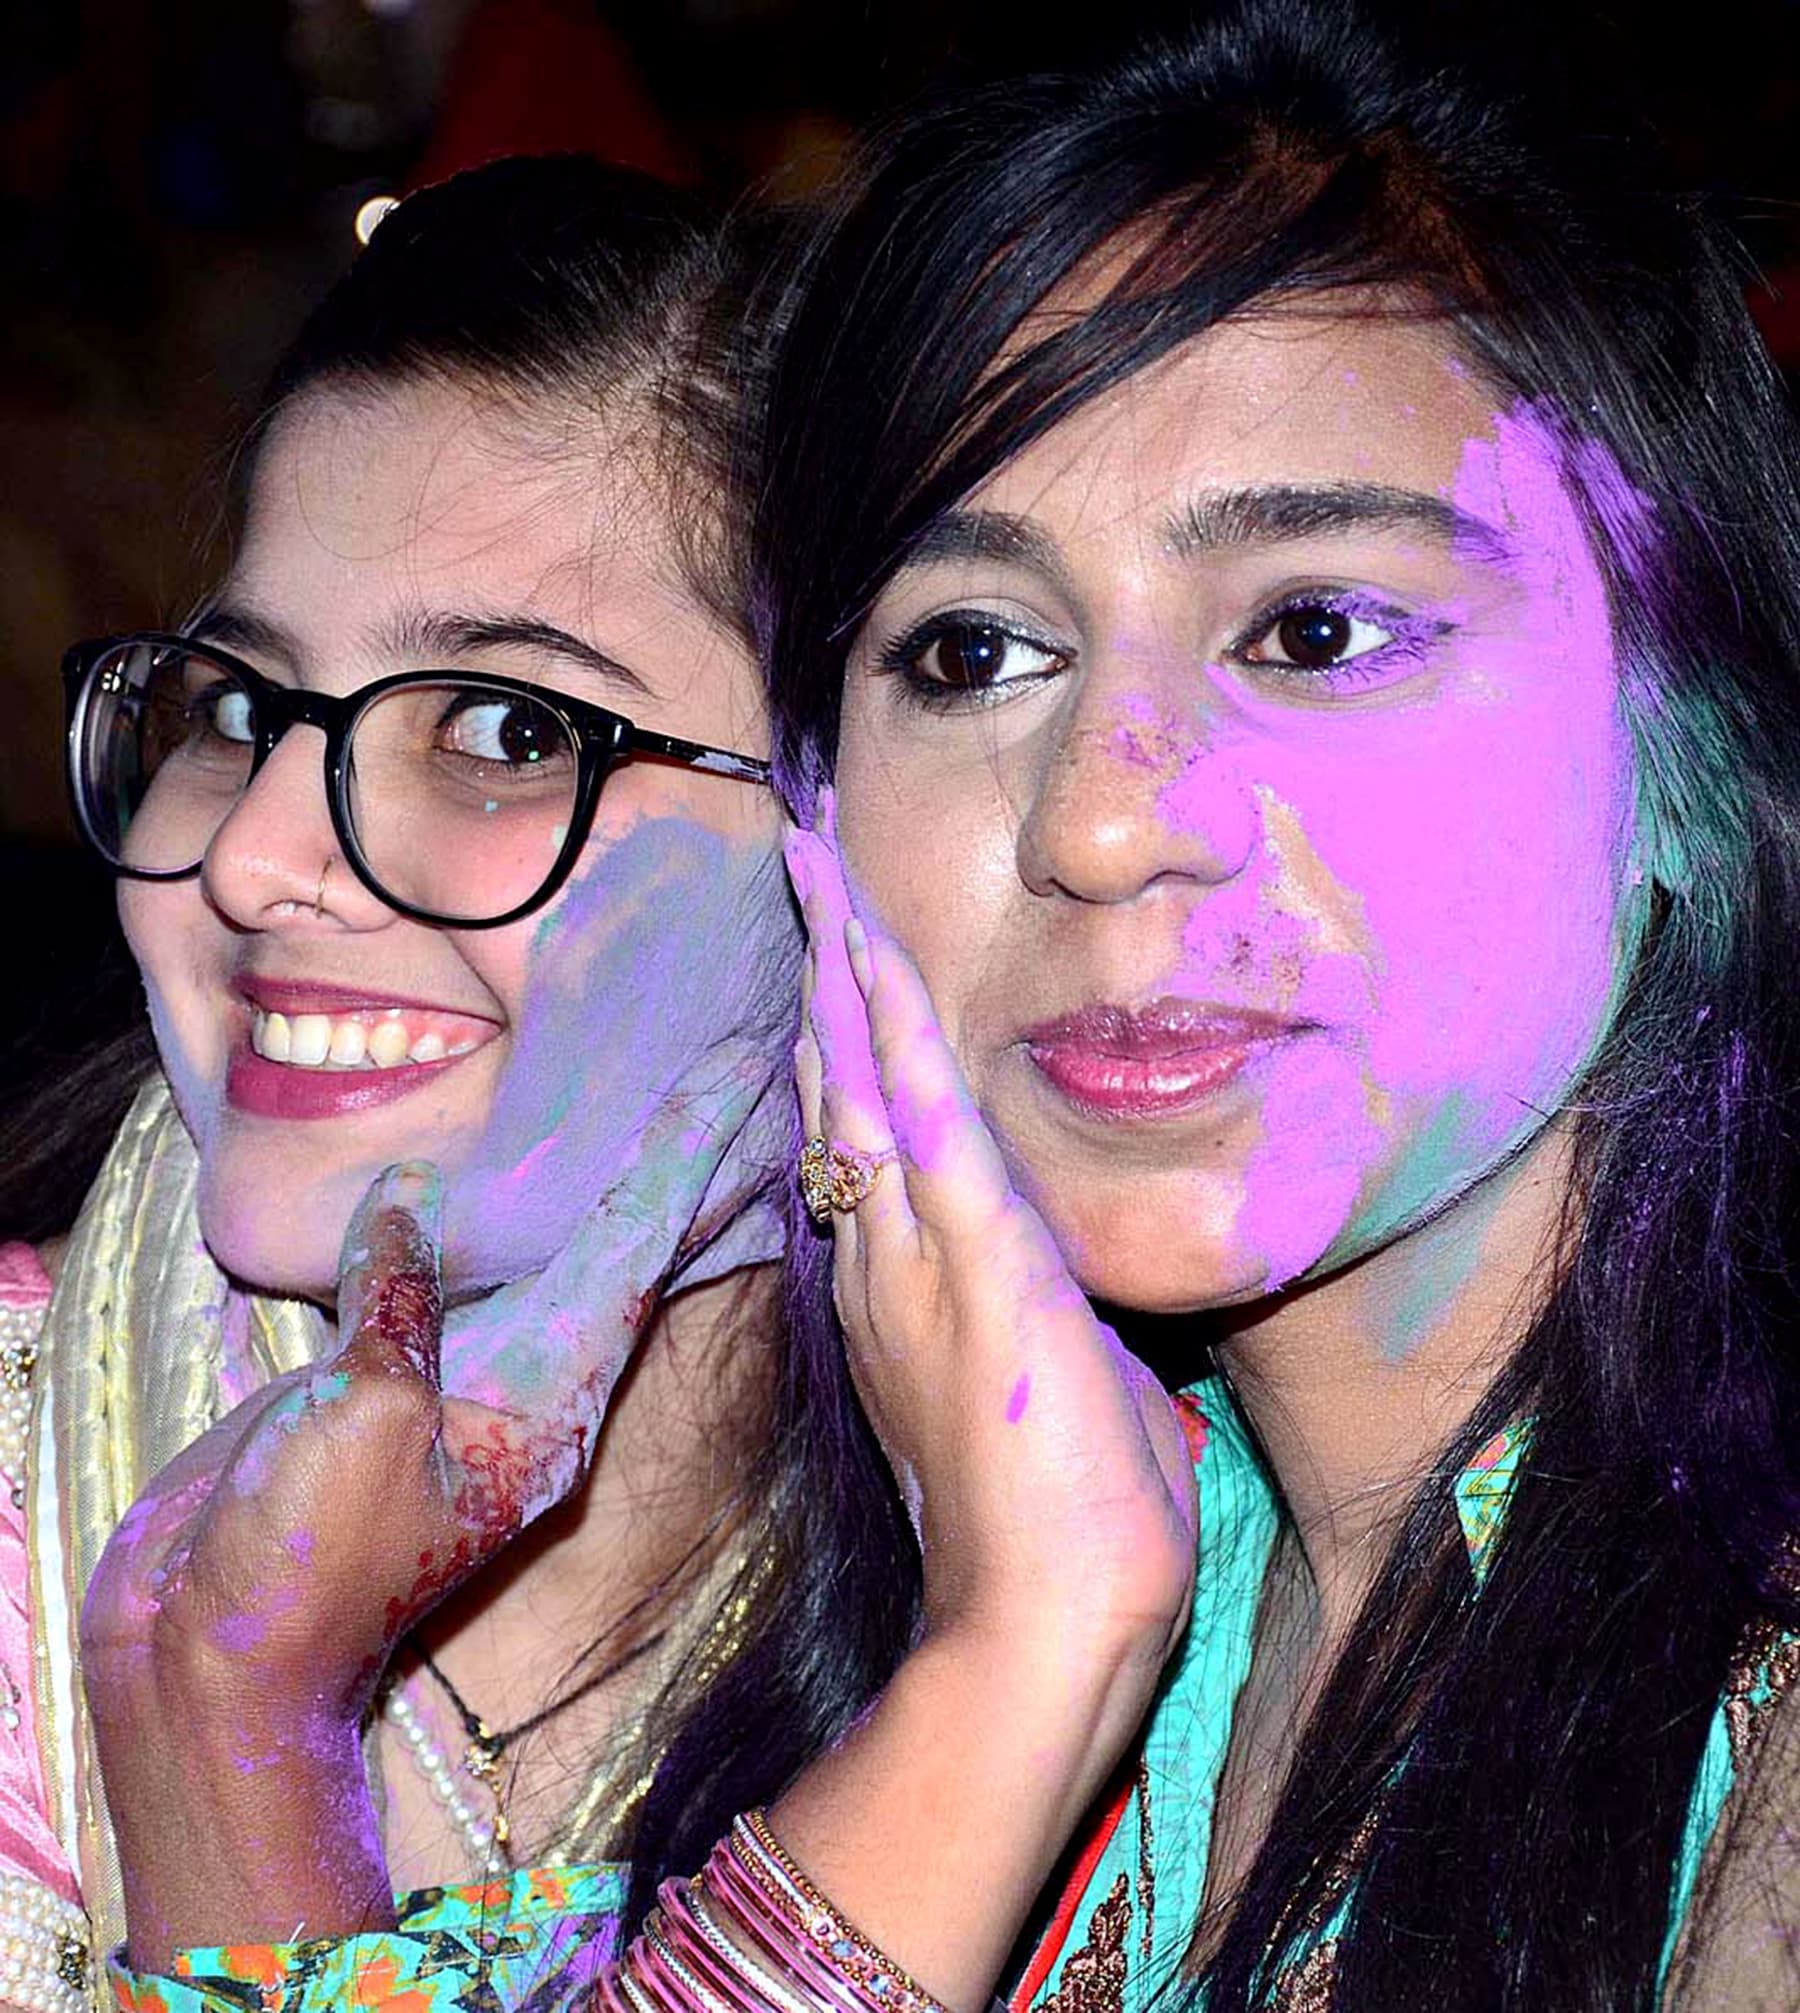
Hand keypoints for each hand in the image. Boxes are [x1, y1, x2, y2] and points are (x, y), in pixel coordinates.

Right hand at [81, 1055, 769, 1970]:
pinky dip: (466, 1220)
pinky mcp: (379, 1387)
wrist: (220, 1670)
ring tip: (636, 1100)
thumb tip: (410, 1203)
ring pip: (534, 1257)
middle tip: (733, 1072)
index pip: (637, 1249)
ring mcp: (453, 1388)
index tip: (744, 1081)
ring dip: (584, 1180)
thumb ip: (400, 1304)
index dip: (687, 1158)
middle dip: (670, 1160)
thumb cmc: (303, 1564)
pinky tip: (473, 1177)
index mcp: (545, 1399)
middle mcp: (522, 1387)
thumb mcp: (363, 1419)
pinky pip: (439, 1280)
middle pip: (615, 1247)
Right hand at [772, 797, 1195, 2008]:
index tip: (833, 962)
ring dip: (847, 968)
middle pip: (842, 1087)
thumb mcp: (1057, 1408)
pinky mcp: (978, 1261)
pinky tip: (870, 946)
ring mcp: (919, 1257)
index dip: (842, 1043)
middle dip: (828, 973)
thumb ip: (1051, 1338)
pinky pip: (922, 1115)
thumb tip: (1074, 1319)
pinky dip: (893, 1024)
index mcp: (907, 1296)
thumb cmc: (1063, 1543)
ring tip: (820, 869)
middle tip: (806, 872)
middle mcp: (888, 1262)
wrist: (1044, 1633)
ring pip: (865, 1078)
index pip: (863, 1141)